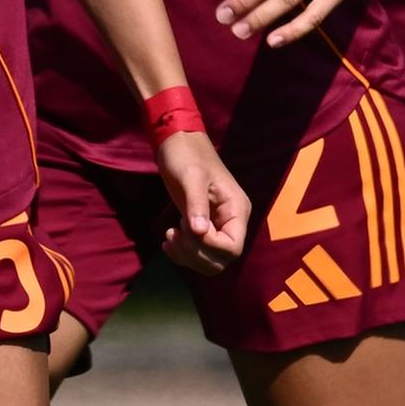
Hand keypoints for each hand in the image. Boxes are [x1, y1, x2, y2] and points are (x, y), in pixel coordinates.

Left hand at [152, 129, 249, 275]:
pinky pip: (197, 254)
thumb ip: (196, 204)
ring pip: (209, 262)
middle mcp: (231, 223)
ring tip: (170, 235)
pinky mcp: (201, 229)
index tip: (189, 227)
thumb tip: (199, 232)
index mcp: (236, 210)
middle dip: (195, 253)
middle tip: (174, 232)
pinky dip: (182, 255)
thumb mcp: (191, 177)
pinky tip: (167, 241)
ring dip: (187, 256)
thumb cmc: (187, 155)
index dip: (210, 246)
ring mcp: (217, 228)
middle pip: (221, 259)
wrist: (176, 144)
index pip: (233, 247)